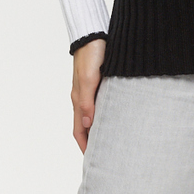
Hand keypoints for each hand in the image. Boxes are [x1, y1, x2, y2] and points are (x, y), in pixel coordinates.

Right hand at [71, 38, 105, 152]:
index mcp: (78, 99)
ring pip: (93, 115)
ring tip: (113, 140)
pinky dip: (104, 113)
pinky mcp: (98, 81)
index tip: (93, 161)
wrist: (93, 32)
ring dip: (100, 128)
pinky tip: (115, 115)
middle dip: (93, 141)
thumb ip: (88, 101)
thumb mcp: (89, 78)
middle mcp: (82, 97)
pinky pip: (99, 103)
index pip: (79, 131)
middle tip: (106, 155)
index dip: (85, 147)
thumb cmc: (91, 53)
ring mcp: (90, 89)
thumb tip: (88, 124)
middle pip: (86, 126)